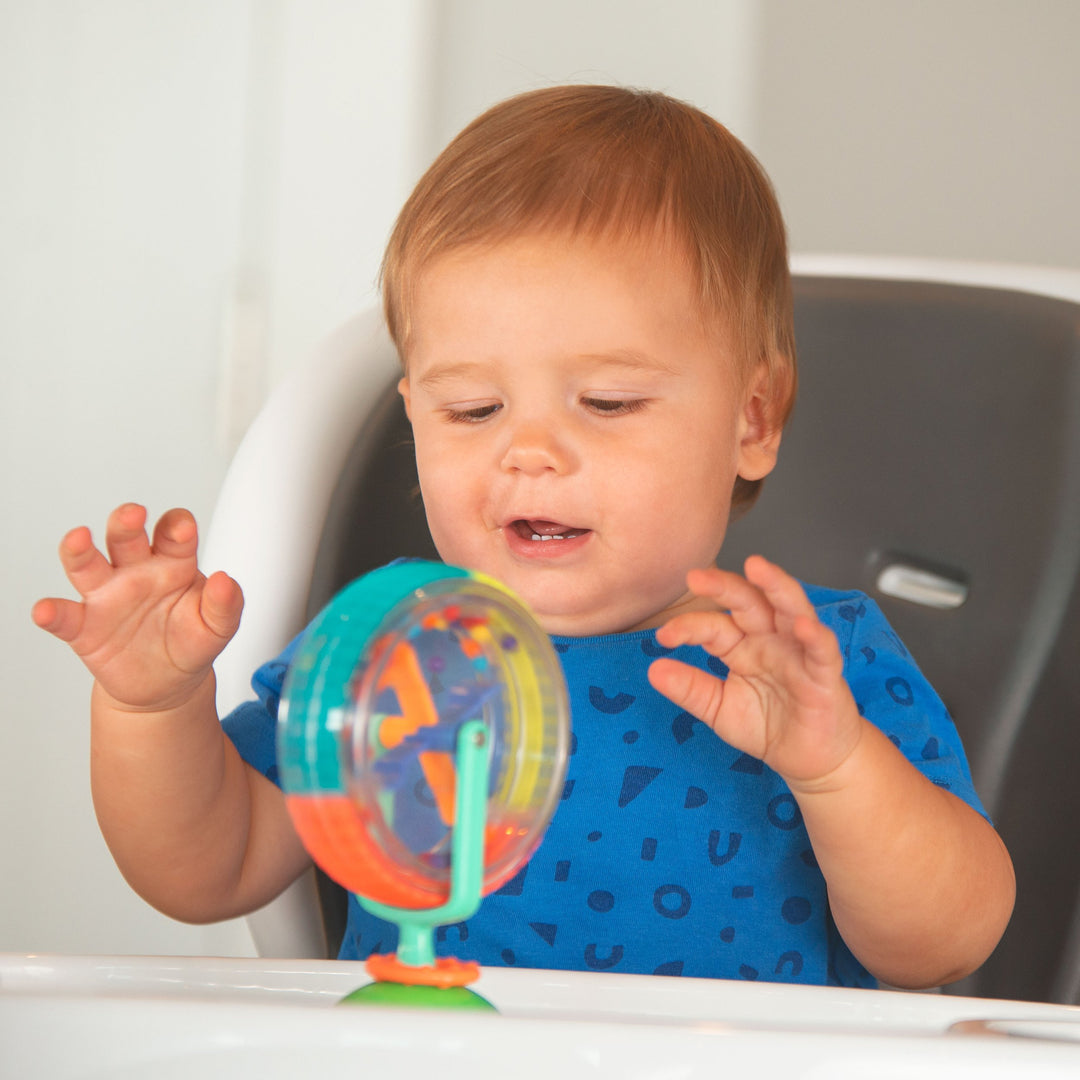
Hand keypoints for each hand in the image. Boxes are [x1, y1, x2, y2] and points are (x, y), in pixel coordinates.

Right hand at [32, 504, 242, 711]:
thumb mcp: (218, 628)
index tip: (182, 529)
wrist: (167, 685)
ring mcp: (107, 596)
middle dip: (126, 522)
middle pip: (126, 537)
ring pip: (87, 564)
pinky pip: (65, 616)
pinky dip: (52, 612)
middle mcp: (136, 571)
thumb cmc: (192, 642)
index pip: (173, 533)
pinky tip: (46, 610)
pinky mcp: (84, 627)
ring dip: (79, 550)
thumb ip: (226, 605)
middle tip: (133, 514)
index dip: (176, 526)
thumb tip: (226, 581)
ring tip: (78, 539)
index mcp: (173, 562)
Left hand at [647, 555, 863, 787]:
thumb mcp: (719, 709)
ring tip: (757, 567)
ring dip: (775, 586)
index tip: (663, 636)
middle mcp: (769, 640)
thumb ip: (690, 689)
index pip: (713, 626)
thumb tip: (652, 670)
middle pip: (749, 602)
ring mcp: (799, 652)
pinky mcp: (825, 675)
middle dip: (724, 586)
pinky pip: (822, 650)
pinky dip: (815, 636)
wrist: (809, 760)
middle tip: (696, 576)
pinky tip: (802, 626)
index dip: (688, 627)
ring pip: (790, 609)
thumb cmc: (768, 725)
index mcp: (742, 646)